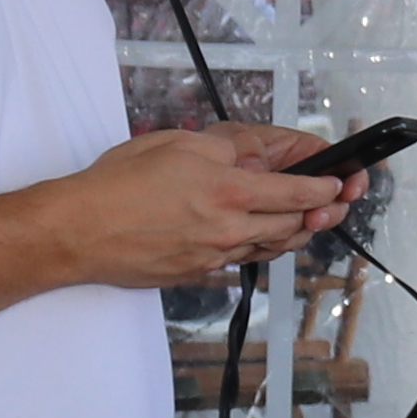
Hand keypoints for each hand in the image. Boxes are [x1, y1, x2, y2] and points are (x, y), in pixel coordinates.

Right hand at [57, 124, 348, 289]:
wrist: (78, 231)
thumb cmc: (118, 182)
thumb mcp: (177, 143)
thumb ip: (224, 150)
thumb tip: (250, 157)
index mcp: (229, 191)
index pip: (297, 193)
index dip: (325, 189)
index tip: (338, 184)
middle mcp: (228, 229)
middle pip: (292, 226)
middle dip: (318, 214)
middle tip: (331, 205)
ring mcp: (213, 256)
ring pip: (269, 247)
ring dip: (290, 234)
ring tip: (302, 221)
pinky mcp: (195, 274)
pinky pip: (238, 261)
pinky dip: (255, 248)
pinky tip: (254, 237)